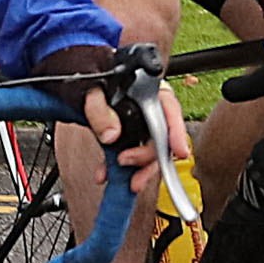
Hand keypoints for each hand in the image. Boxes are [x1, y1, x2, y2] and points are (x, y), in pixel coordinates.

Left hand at [55, 52, 196, 204]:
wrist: (83, 86)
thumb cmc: (94, 80)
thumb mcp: (93, 89)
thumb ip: (99, 110)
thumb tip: (111, 135)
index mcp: (150, 92)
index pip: (170, 110)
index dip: (177, 133)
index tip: (180, 152)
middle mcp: (152, 111)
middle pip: (160, 138)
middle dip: (146, 157)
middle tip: (125, 161)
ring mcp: (142, 128)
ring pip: (150, 154)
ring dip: (138, 171)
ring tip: (126, 181)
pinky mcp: (130, 140)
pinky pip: (131, 158)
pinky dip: (118, 170)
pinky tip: (105, 174)